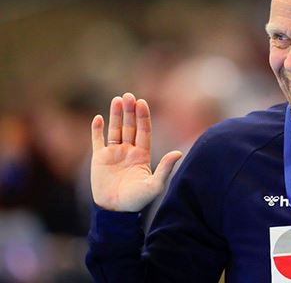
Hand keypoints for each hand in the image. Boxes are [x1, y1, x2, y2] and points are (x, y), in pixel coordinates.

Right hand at [90, 93, 181, 211]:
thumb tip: (179, 153)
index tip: (142, 103)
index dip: (143, 117)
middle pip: (130, 126)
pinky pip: (97, 140)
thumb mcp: (154, 185)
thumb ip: (165, 168)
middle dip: (130, 111)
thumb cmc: (137, 200)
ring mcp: (114, 153)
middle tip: (129, 95)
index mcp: (142, 154)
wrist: (115, 211)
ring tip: (117, 99)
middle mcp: (128, 151)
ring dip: (115, 115)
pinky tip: (98, 118)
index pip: (143, 131)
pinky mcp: (99, 158)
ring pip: (115, 129)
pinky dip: (97, 129)